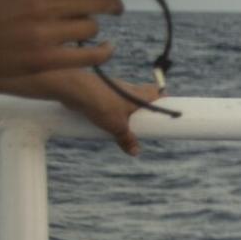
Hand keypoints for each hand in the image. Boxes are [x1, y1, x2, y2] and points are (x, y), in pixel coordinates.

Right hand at [0, 0, 132, 79]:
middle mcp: (39, 6)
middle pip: (98, 1)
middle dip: (113, 2)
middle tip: (115, 5)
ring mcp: (43, 35)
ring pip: (93, 27)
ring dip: (93, 27)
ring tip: (80, 26)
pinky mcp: (46, 60)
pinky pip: (93, 55)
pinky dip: (103, 50)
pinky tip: (104, 47)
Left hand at [0, 67, 161, 155]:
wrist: (73, 88)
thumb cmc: (100, 104)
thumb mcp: (116, 127)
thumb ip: (127, 139)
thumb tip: (135, 152)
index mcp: (139, 95)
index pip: (157, 92)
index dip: (163, 98)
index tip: (167, 105)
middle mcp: (128, 88)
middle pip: (142, 93)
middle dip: (144, 104)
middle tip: (145, 118)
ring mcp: (112, 87)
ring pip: (124, 95)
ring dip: (126, 105)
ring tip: (123, 121)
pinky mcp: (98, 89)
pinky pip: (108, 97)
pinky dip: (110, 105)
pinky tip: (104, 116)